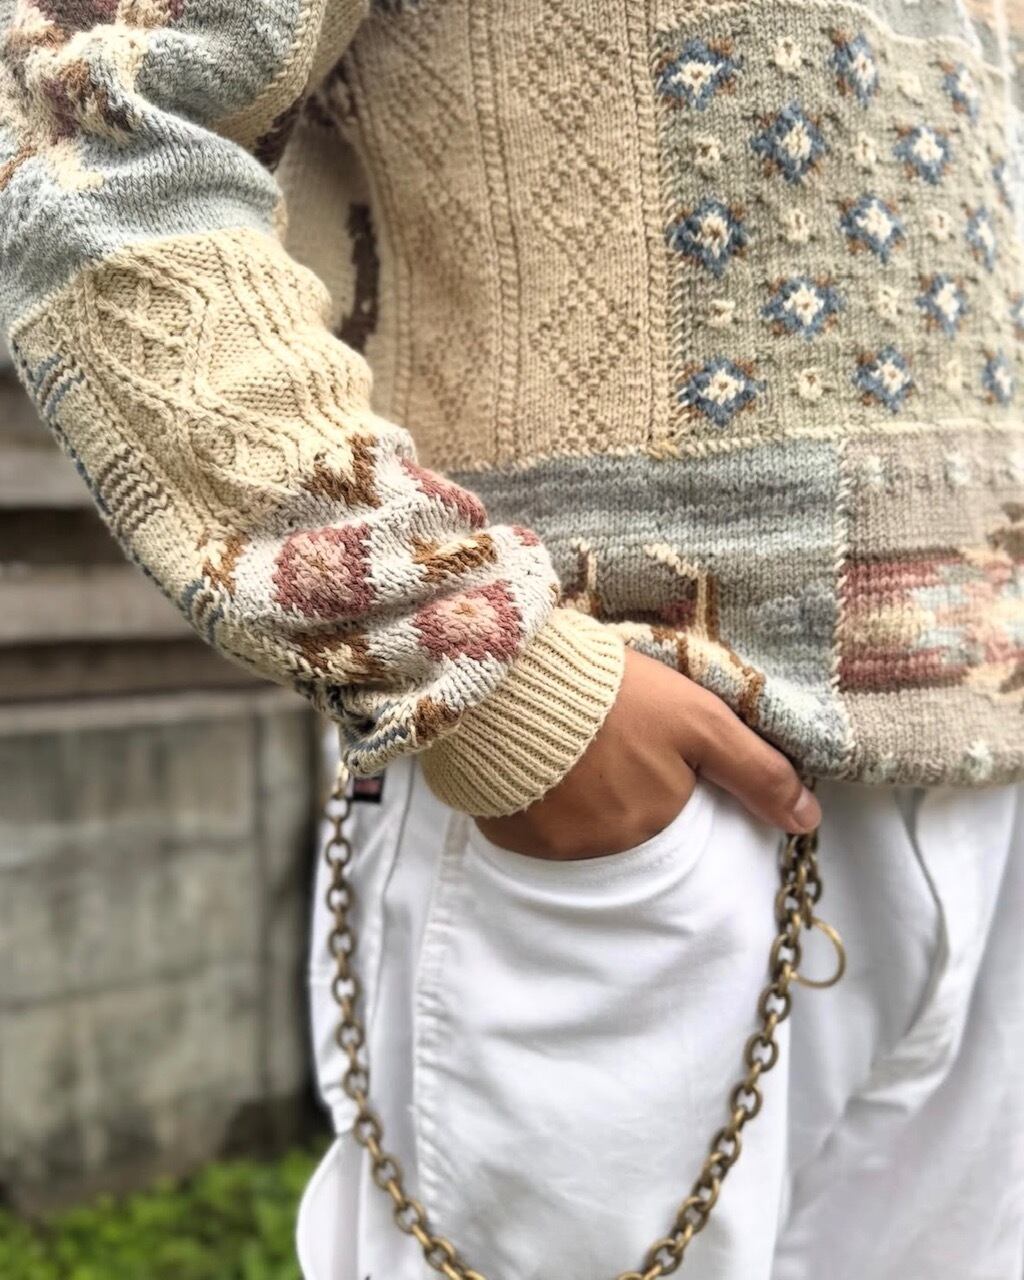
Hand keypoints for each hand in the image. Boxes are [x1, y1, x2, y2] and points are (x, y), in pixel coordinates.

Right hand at [476, 647, 821, 860]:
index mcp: (657, 818)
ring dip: (580, 794)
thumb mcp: (700, 718)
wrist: (509, 680)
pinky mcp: (509, 837)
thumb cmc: (613, 692)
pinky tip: (536, 762)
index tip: (648, 744)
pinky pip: (535, 829)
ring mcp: (556, 848)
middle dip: (623, 784)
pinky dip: (540, 802)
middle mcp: (610, 848)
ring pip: (582, 827)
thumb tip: (810, 822)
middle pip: (629, 822)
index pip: (676, 811)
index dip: (666, 775)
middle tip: (605, 734)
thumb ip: (758, 770)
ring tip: (568, 741)